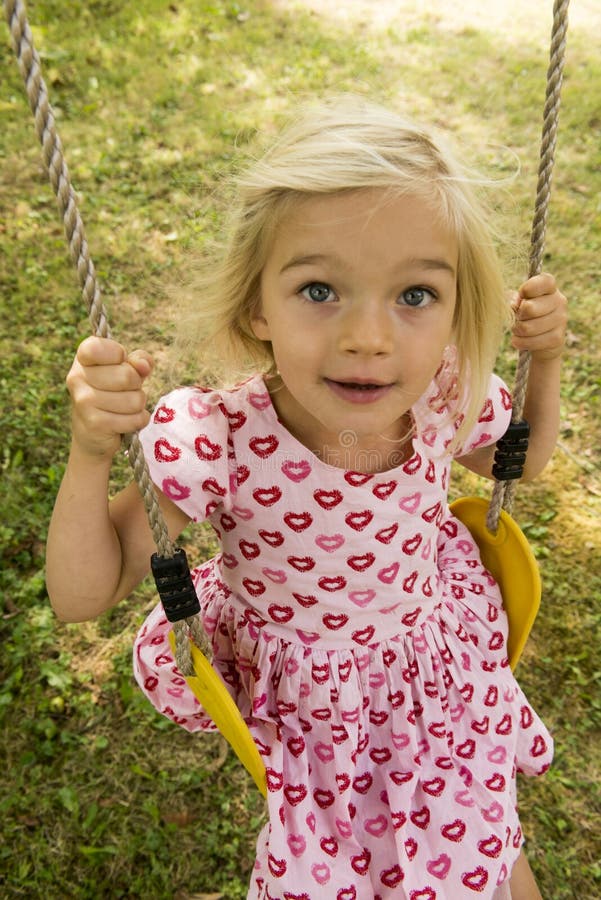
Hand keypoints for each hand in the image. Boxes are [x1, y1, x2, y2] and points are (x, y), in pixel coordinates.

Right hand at [66, 336, 153, 457]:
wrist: (93, 433)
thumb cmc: (113, 393)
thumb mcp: (127, 370)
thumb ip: (139, 361)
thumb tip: (144, 366)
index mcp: (83, 358)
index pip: (99, 347)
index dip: (118, 354)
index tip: (118, 362)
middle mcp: (77, 377)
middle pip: (126, 376)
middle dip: (136, 385)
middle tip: (126, 390)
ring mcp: (84, 402)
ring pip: (134, 400)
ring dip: (138, 405)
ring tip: (125, 407)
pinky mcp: (95, 424)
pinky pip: (134, 419)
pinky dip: (139, 420)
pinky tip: (126, 421)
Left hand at [510, 273, 566, 361]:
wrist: (537, 340)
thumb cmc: (523, 314)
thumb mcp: (515, 302)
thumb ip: (512, 299)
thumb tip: (513, 305)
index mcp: (549, 288)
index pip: (545, 281)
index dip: (528, 288)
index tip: (520, 295)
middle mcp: (559, 301)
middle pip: (530, 308)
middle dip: (517, 316)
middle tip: (516, 318)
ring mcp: (561, 320)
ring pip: (528, 328)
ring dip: (517, 331)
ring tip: (517, 329)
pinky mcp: (558, 338)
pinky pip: (533, 342)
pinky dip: (521, 342)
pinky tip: (519, 340)